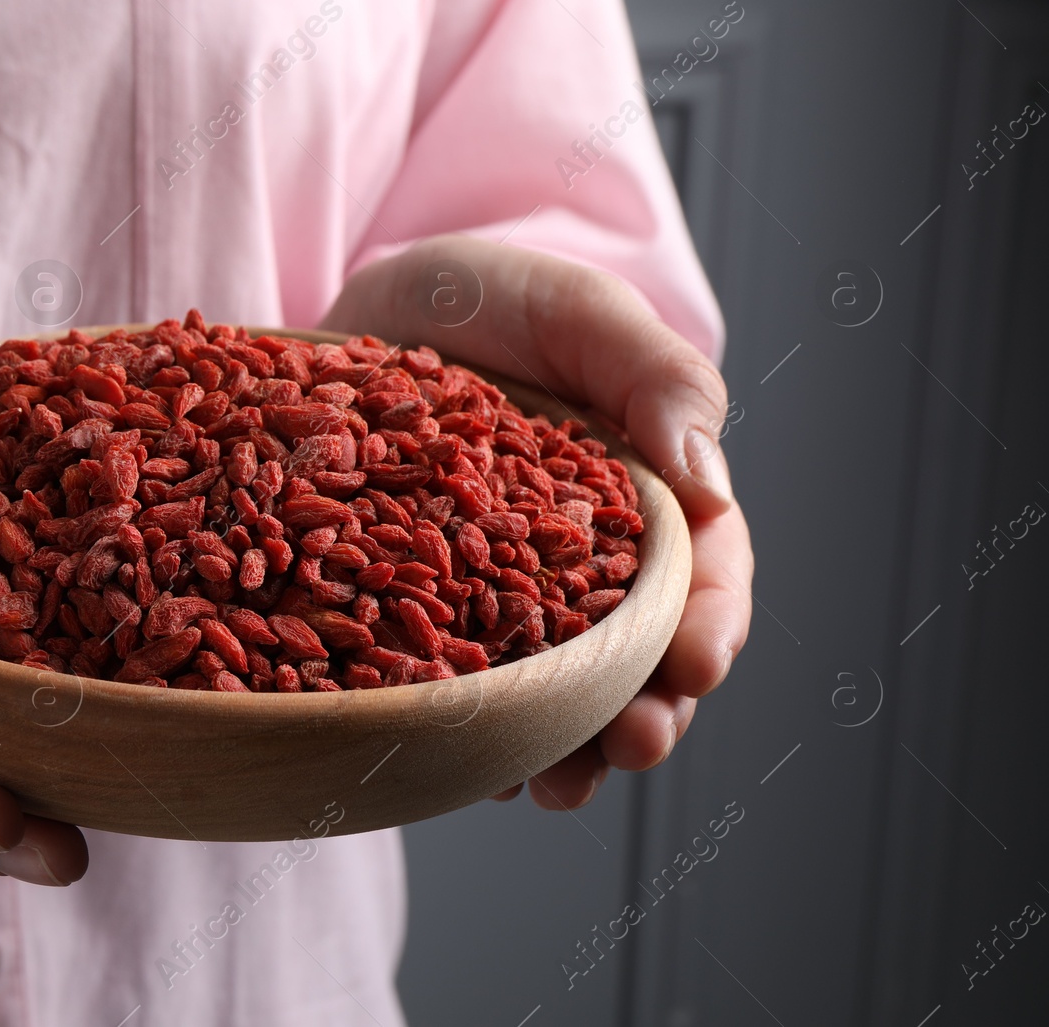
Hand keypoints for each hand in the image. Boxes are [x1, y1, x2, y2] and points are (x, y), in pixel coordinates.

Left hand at [321, 235, 753, 808]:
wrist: (366, 299)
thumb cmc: (490, 293)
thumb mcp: (578, 309)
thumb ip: (658, 378)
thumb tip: (713, 488)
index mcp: (640, 499)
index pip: (699, 578)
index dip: (707, 627)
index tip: (696, 663)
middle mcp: (575, 563)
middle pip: (630, 659)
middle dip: (641, 713)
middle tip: (629, 747)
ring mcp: (494, 594)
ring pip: (545, 693)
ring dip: (560, 749)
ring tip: (550, 785)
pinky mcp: (412, 607)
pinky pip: (446, 683)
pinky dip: (462, 728)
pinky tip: (459, 762)